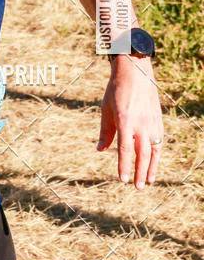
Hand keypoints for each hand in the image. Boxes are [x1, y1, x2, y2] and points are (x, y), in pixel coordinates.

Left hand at [97, 54, 162, 188]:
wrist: (135, 72)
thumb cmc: (116, 90)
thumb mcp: (106, 109)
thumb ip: (105, 131)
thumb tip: (101, 150)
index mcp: (125, 121)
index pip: (125, 150)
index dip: (124, 166)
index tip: (122, 179)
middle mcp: (141, 124)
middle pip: (142, 154)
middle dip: (139, 172)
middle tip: (138, 187)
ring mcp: (152, 122)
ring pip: (154, 150)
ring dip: (151, 167)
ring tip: (148, 180)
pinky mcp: (158, 120)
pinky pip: (159, 141)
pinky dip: (157, 154)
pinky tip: (153, 162)